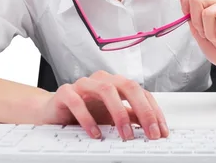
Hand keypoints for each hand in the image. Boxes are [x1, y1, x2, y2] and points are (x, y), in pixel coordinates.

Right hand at [37, 70, 168, 139]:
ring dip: (120, 113)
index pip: (141, 92)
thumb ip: (132, 117)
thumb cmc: (86, 111)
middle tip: (150, 132)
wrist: (54, 110)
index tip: (161, 131)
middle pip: (129, 86)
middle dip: (143, 110)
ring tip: (126, 135)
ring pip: (106, 89)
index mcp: (117, 84)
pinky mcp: (66, 92)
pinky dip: (88, 118)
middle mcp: (102, 80)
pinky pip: (78, 102)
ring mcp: (84, 84)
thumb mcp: (112, 116)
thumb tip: (153, 128)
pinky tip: (95, 134)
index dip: (154, 111)